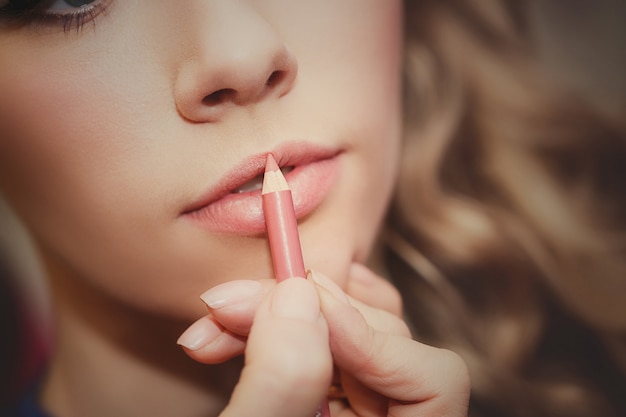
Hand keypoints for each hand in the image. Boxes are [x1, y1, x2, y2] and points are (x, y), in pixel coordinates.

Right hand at [177, 264, 469, 415]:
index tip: (302, 310)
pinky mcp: (321, 399)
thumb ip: (281, 383)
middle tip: (231, 305)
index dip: (374, 339)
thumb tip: (300, 296)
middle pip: (382, 344)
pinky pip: (311, 344)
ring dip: (275, 316)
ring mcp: (353, 414)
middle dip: (305, 314)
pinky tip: (225, 334)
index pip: (436, 384)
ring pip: (340, 335)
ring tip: (218, 320)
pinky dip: (268, 330)